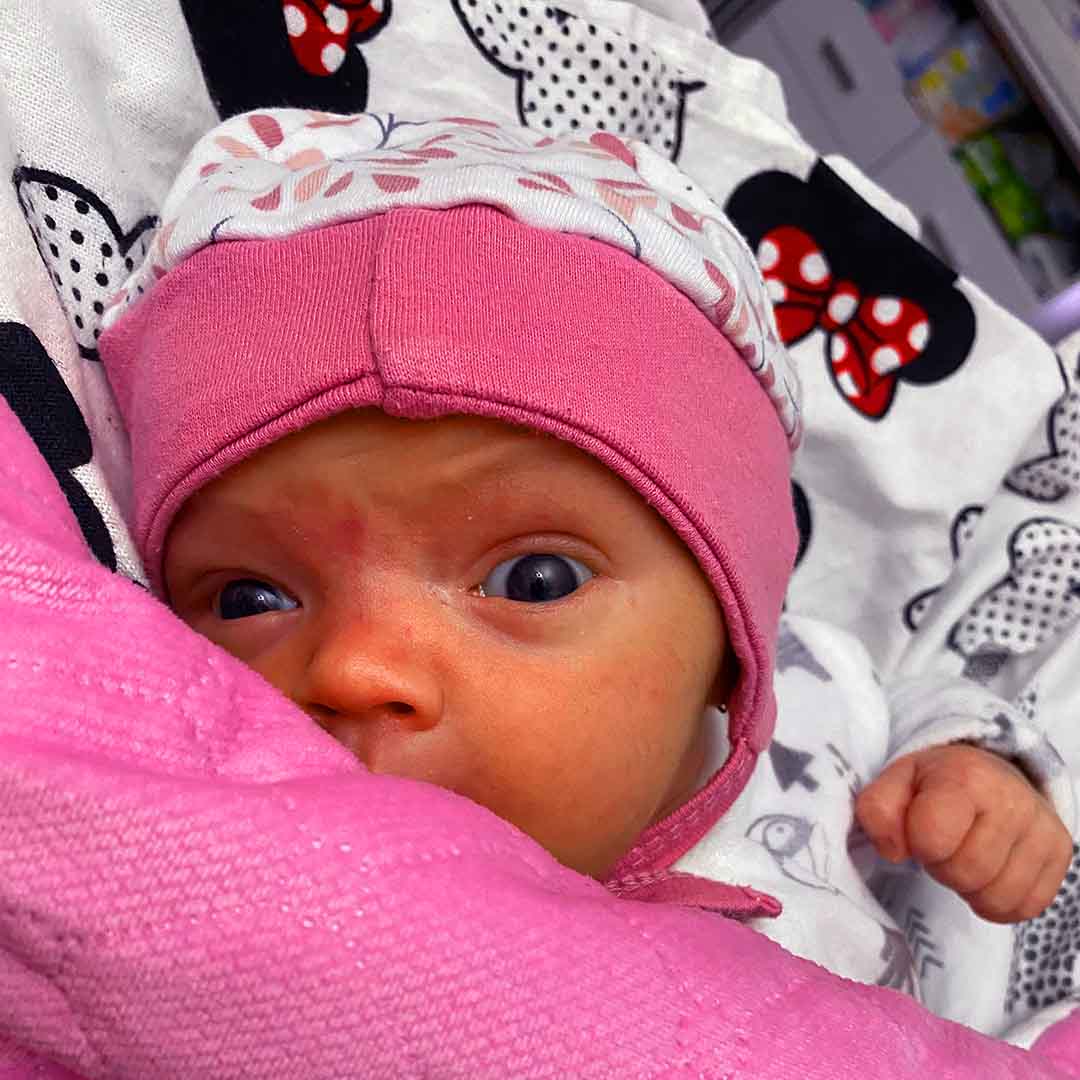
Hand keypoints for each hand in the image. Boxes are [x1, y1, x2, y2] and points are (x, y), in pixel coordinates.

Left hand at [855, 744, 1072, 922]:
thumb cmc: (935, 783)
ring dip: (970, 887)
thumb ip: (877, 810)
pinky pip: (1025, 908)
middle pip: (966, 873)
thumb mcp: (896, 783)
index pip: (932, 837)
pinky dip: (998, 900)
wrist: (990, 772)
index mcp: (967, 776)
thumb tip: (893, 851)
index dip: (917, 843)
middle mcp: (1013, 800)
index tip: (920, 829)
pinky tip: (989, 872)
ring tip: (966, 855)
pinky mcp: (1060, 854)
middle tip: (945, 844)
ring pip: (996, 897)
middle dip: (943, 866)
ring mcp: (1043, 829)